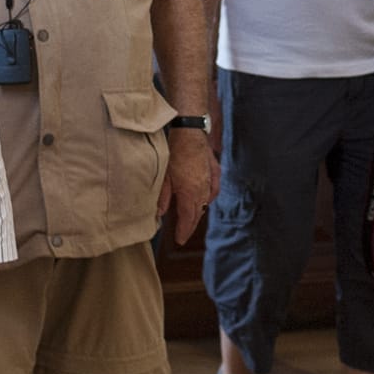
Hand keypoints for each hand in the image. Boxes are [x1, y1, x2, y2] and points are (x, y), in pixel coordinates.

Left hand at [158, 128, 218, 243]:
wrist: (190, 133)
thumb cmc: (174, 153)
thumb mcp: (164, 177)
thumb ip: (163, 197)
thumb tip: (159, 215)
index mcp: (189, 193)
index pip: (187, 219)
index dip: (183, 231)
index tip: (180, 241)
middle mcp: (202, 190)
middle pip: (197, 214)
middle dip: (190, 226)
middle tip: (184, 235)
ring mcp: (210, 181)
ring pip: (205, 203)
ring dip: (198, 213)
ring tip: (191, 220)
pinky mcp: (215, 173)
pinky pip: (213, 191)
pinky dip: (208, 198)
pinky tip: (204, 200)